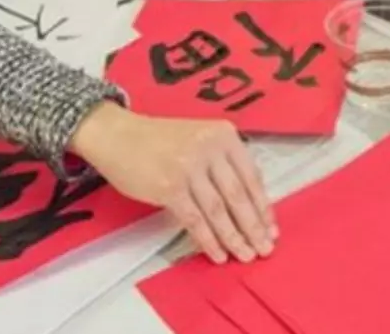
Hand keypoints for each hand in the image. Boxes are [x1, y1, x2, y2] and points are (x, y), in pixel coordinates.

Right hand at [70, 104, 275, 264]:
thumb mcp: (199, 139)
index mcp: (223, 134)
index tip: (271, 227)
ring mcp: (189, 168)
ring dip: (234, 237)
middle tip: (264, 247)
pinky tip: (218, 253)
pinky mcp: (169, 188)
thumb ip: (222, 163)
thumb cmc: (158, 140)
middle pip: (238, 195)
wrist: (117, 134)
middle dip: (253, 226)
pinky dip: (208, 240)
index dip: (263, 206)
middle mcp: (209, 148)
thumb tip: (247, 203)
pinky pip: (195, 220)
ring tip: (245, 254)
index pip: (251, 175)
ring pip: (219, 211)